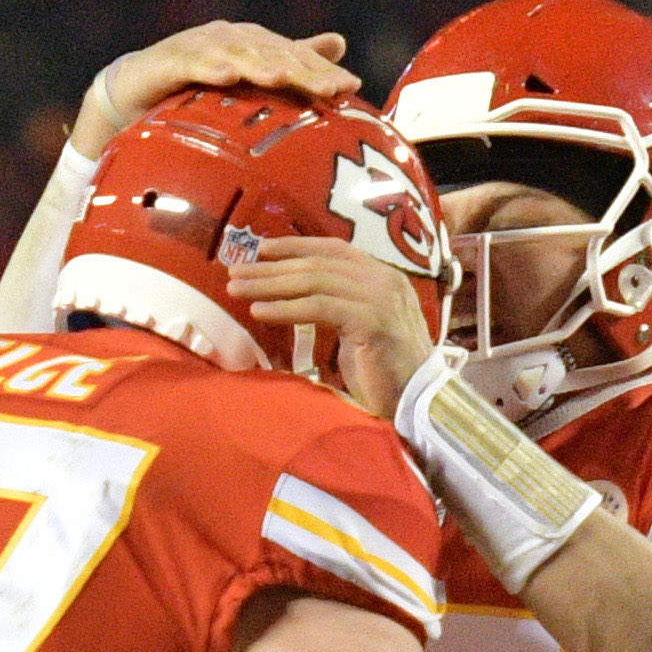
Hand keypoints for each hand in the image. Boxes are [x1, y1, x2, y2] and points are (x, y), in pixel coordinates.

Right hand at [71, 23, 358, 161]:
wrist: (136, 91)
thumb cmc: (197, 88)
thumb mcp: (248, 80)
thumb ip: (292, 62)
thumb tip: (341, 44)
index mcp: (255, 46)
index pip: (296, 58)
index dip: (323, 71)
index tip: (352, 89)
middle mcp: (232, 39)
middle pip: (273, 54)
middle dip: (302, 70)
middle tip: (329, 88)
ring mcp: (201, 46)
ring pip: (237, 55)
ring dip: (260, 65)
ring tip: (282, 78)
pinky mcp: (170, 60)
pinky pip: (192, 64)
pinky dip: (210, 67)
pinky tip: (227, 76)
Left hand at [227, 237, 436, 413]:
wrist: (417, 404)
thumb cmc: (384, 375)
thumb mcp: (358, 330)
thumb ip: (337, 307)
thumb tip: (292, 297)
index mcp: (383, 277)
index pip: (334, 249)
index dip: (295, 246)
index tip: (259, 249)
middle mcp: (385, 279)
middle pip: (318, 263)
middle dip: (272, 266)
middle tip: (235, 271)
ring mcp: (381, 297)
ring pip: (316, 281)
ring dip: (271, 284)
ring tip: (237, 289)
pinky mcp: (373, 320)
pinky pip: (320, 307)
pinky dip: (286, 308)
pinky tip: (259, 313)